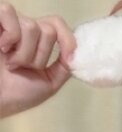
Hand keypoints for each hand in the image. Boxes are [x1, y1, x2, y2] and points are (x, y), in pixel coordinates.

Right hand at [0, 2, 76, 118]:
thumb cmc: (18, 93)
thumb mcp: (50, 82)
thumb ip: (65, 67)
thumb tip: (77, 53)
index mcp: (37, 43)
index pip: (58, 25)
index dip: (67, 39)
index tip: (68, 58)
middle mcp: (24, 31)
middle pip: (48, 30)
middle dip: (40, 55)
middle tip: (25, 68)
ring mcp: (8, 25)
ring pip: (32, 26)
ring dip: (24, 53)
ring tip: (12, 64)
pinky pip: (8, 12)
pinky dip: (10, 35)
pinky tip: (2, 48)